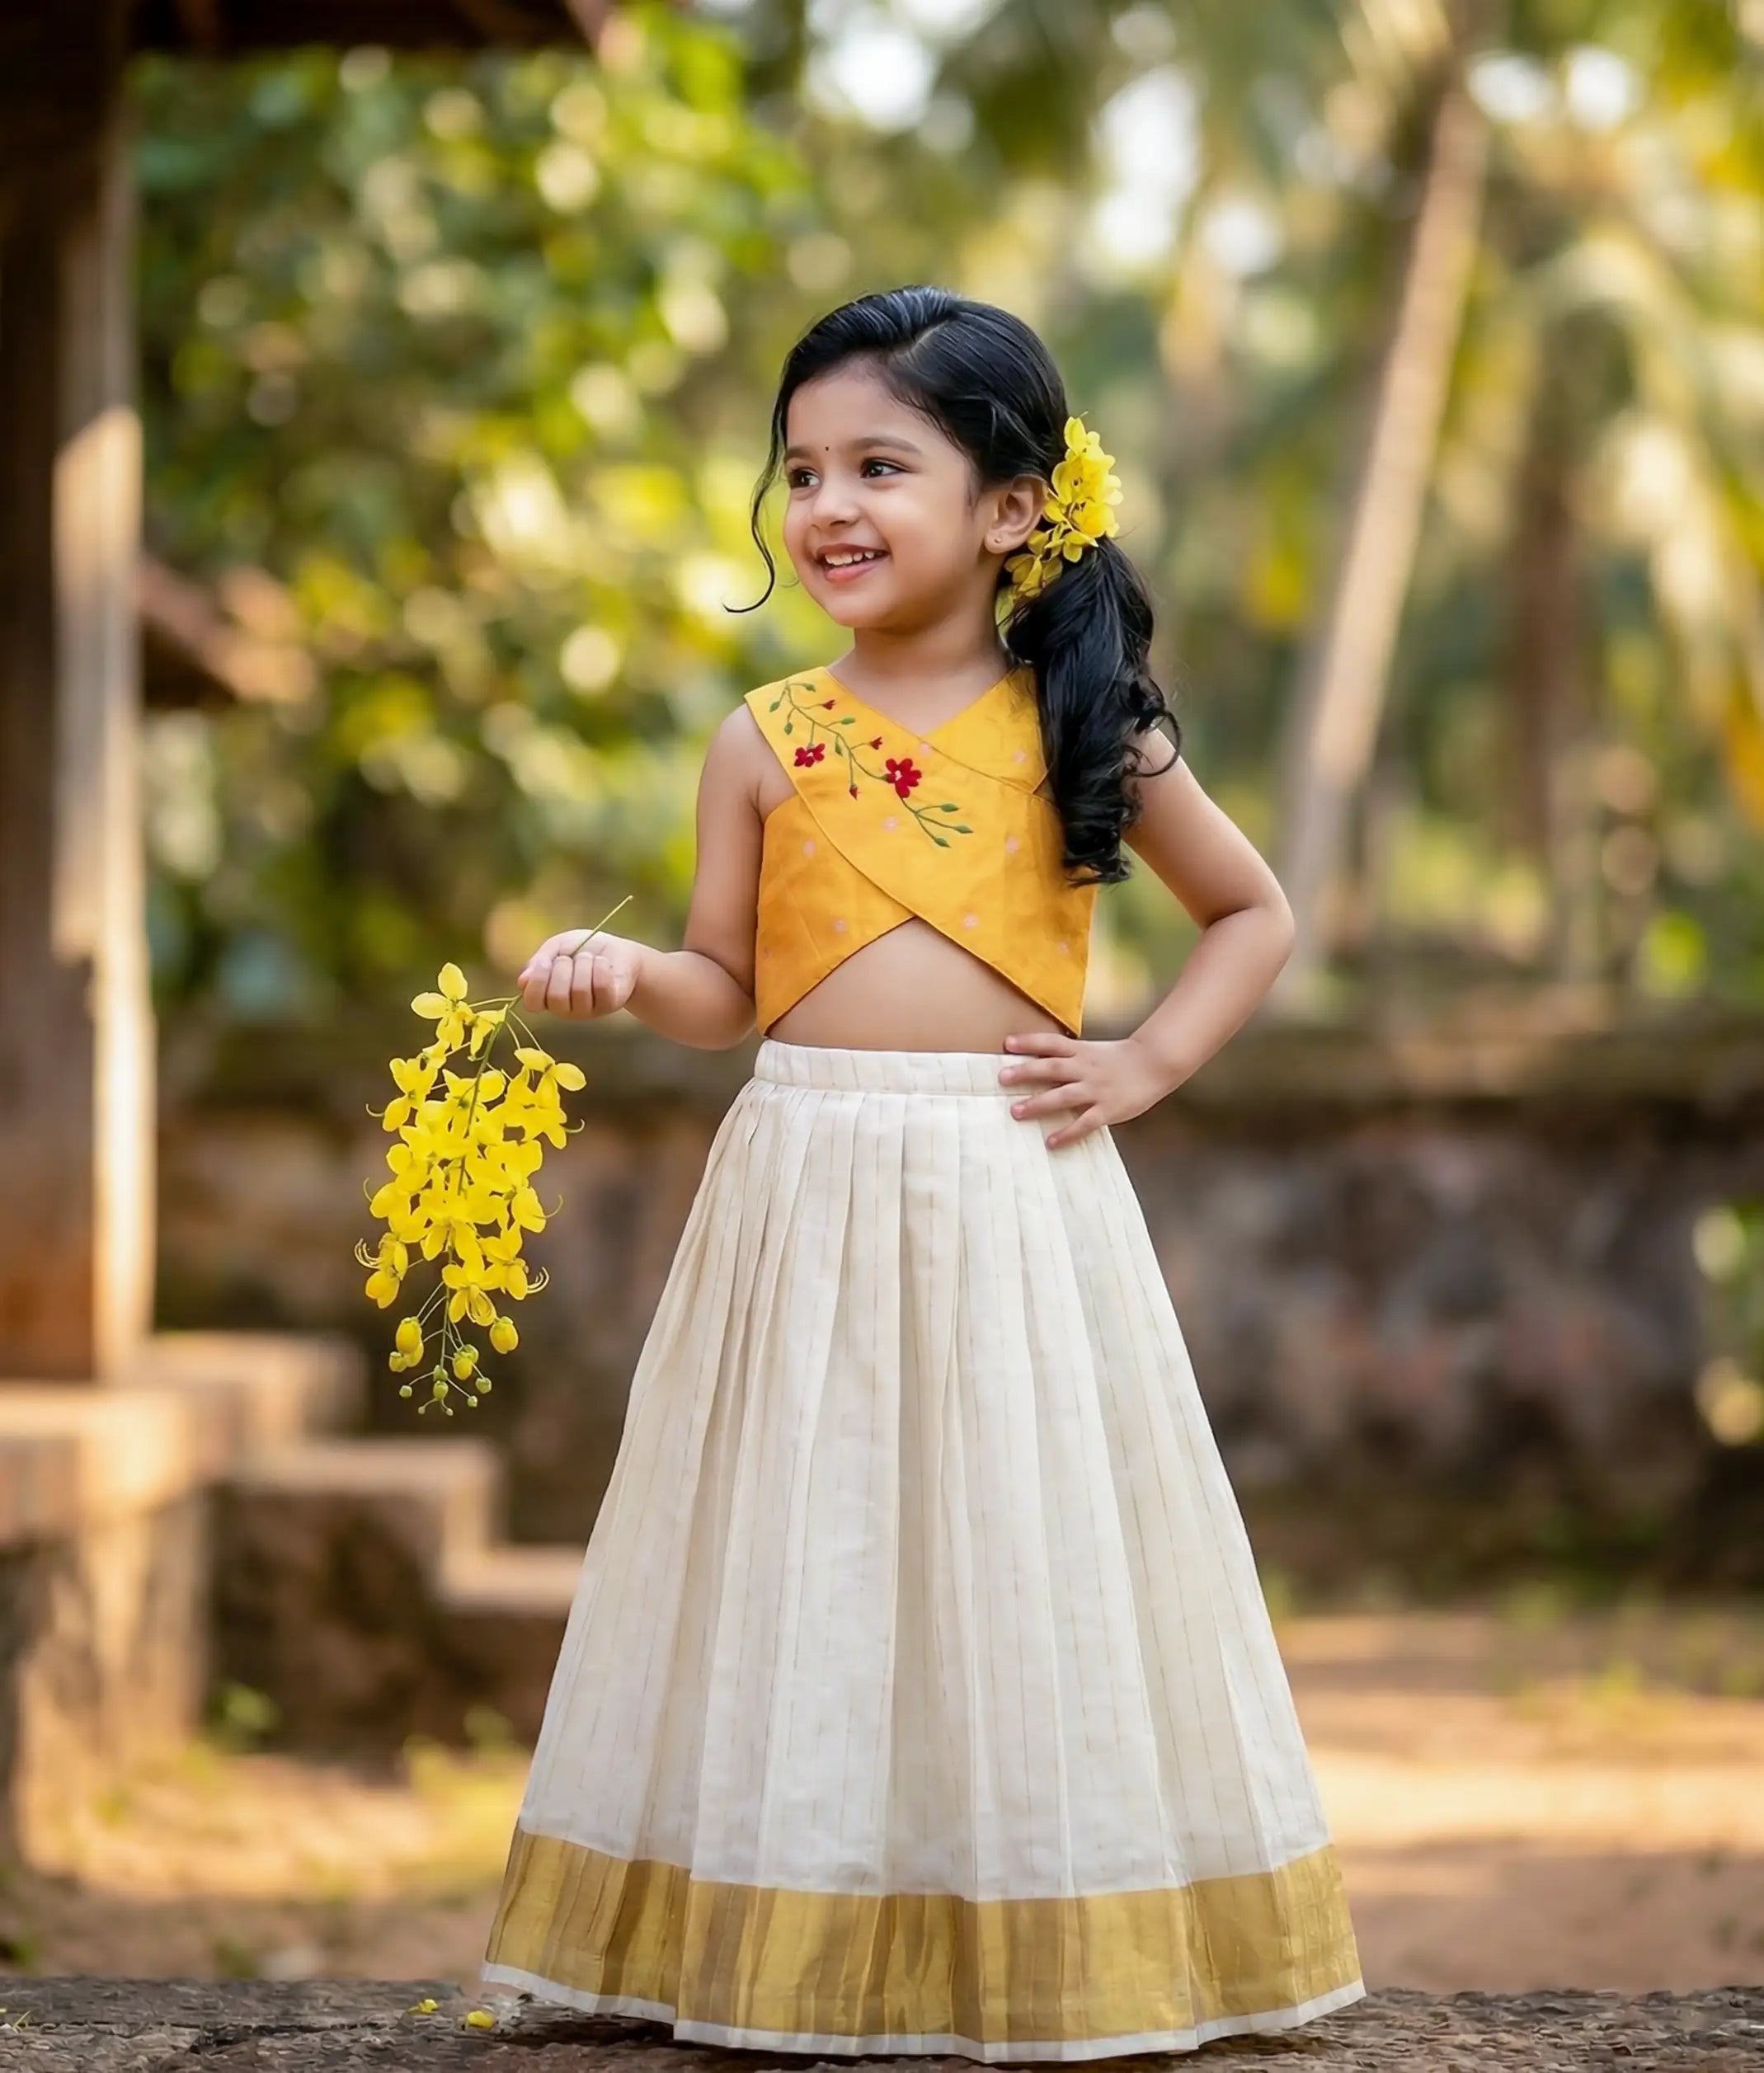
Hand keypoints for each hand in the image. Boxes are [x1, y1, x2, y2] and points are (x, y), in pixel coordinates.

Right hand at [517, 929, 645, 1020]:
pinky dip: (601, 967)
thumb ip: (538, 962)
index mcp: (546, 996)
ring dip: (583, 965)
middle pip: (556, 997)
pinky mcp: (608, 1004)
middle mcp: (564, 1009)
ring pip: (580, 991)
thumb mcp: (556, 948)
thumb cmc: (582, 949)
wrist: (616, 950)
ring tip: (589, 958)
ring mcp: (587, 1010)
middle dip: (563, 969)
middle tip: (570, 958)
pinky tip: (603, 963)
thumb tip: (523, 981)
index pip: (532, 1003)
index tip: (545, 962)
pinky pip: (600, 986)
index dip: (537, 982)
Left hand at [996, 1031, 1177, 1148]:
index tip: (1007, 1044)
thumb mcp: (1094, 1051)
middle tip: (1002, 1078)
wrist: (1155, 1063)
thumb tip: (1042, 1066)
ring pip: (1063, 1096)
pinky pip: (1084, 1123)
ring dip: (1038, 1104)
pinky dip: (1067, 1133)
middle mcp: (1086, 1069)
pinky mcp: (1108, 1109)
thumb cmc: (1122, 1059)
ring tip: (1016, 1112)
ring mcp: (1096, 1089)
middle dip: (1025, 1073)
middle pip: (1051, 1068)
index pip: (1052, 1043)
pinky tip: (1051, 1142)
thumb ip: (1072, 1058)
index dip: (1029, 1042)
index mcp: (1082, 1052)